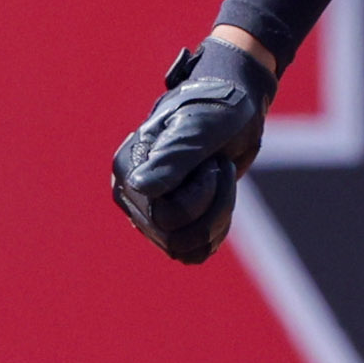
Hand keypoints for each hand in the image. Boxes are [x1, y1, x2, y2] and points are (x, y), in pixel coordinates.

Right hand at [111, 39, 278, 265]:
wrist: (234, 112)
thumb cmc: (219, 110)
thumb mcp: (204, 128)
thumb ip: (175, 157)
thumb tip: (141, 188)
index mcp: (129, 168)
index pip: (165, 216)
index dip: (201, 195)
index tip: (211, 161)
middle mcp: (131, 194)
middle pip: (175, 237)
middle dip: (214, 205)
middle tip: (218, 168)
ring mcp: (148, 212)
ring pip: (185, 248)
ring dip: (217, 219)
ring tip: (219, 182)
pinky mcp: (169, 224)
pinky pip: (192, 252)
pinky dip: (215, 232)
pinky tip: (220, 202)